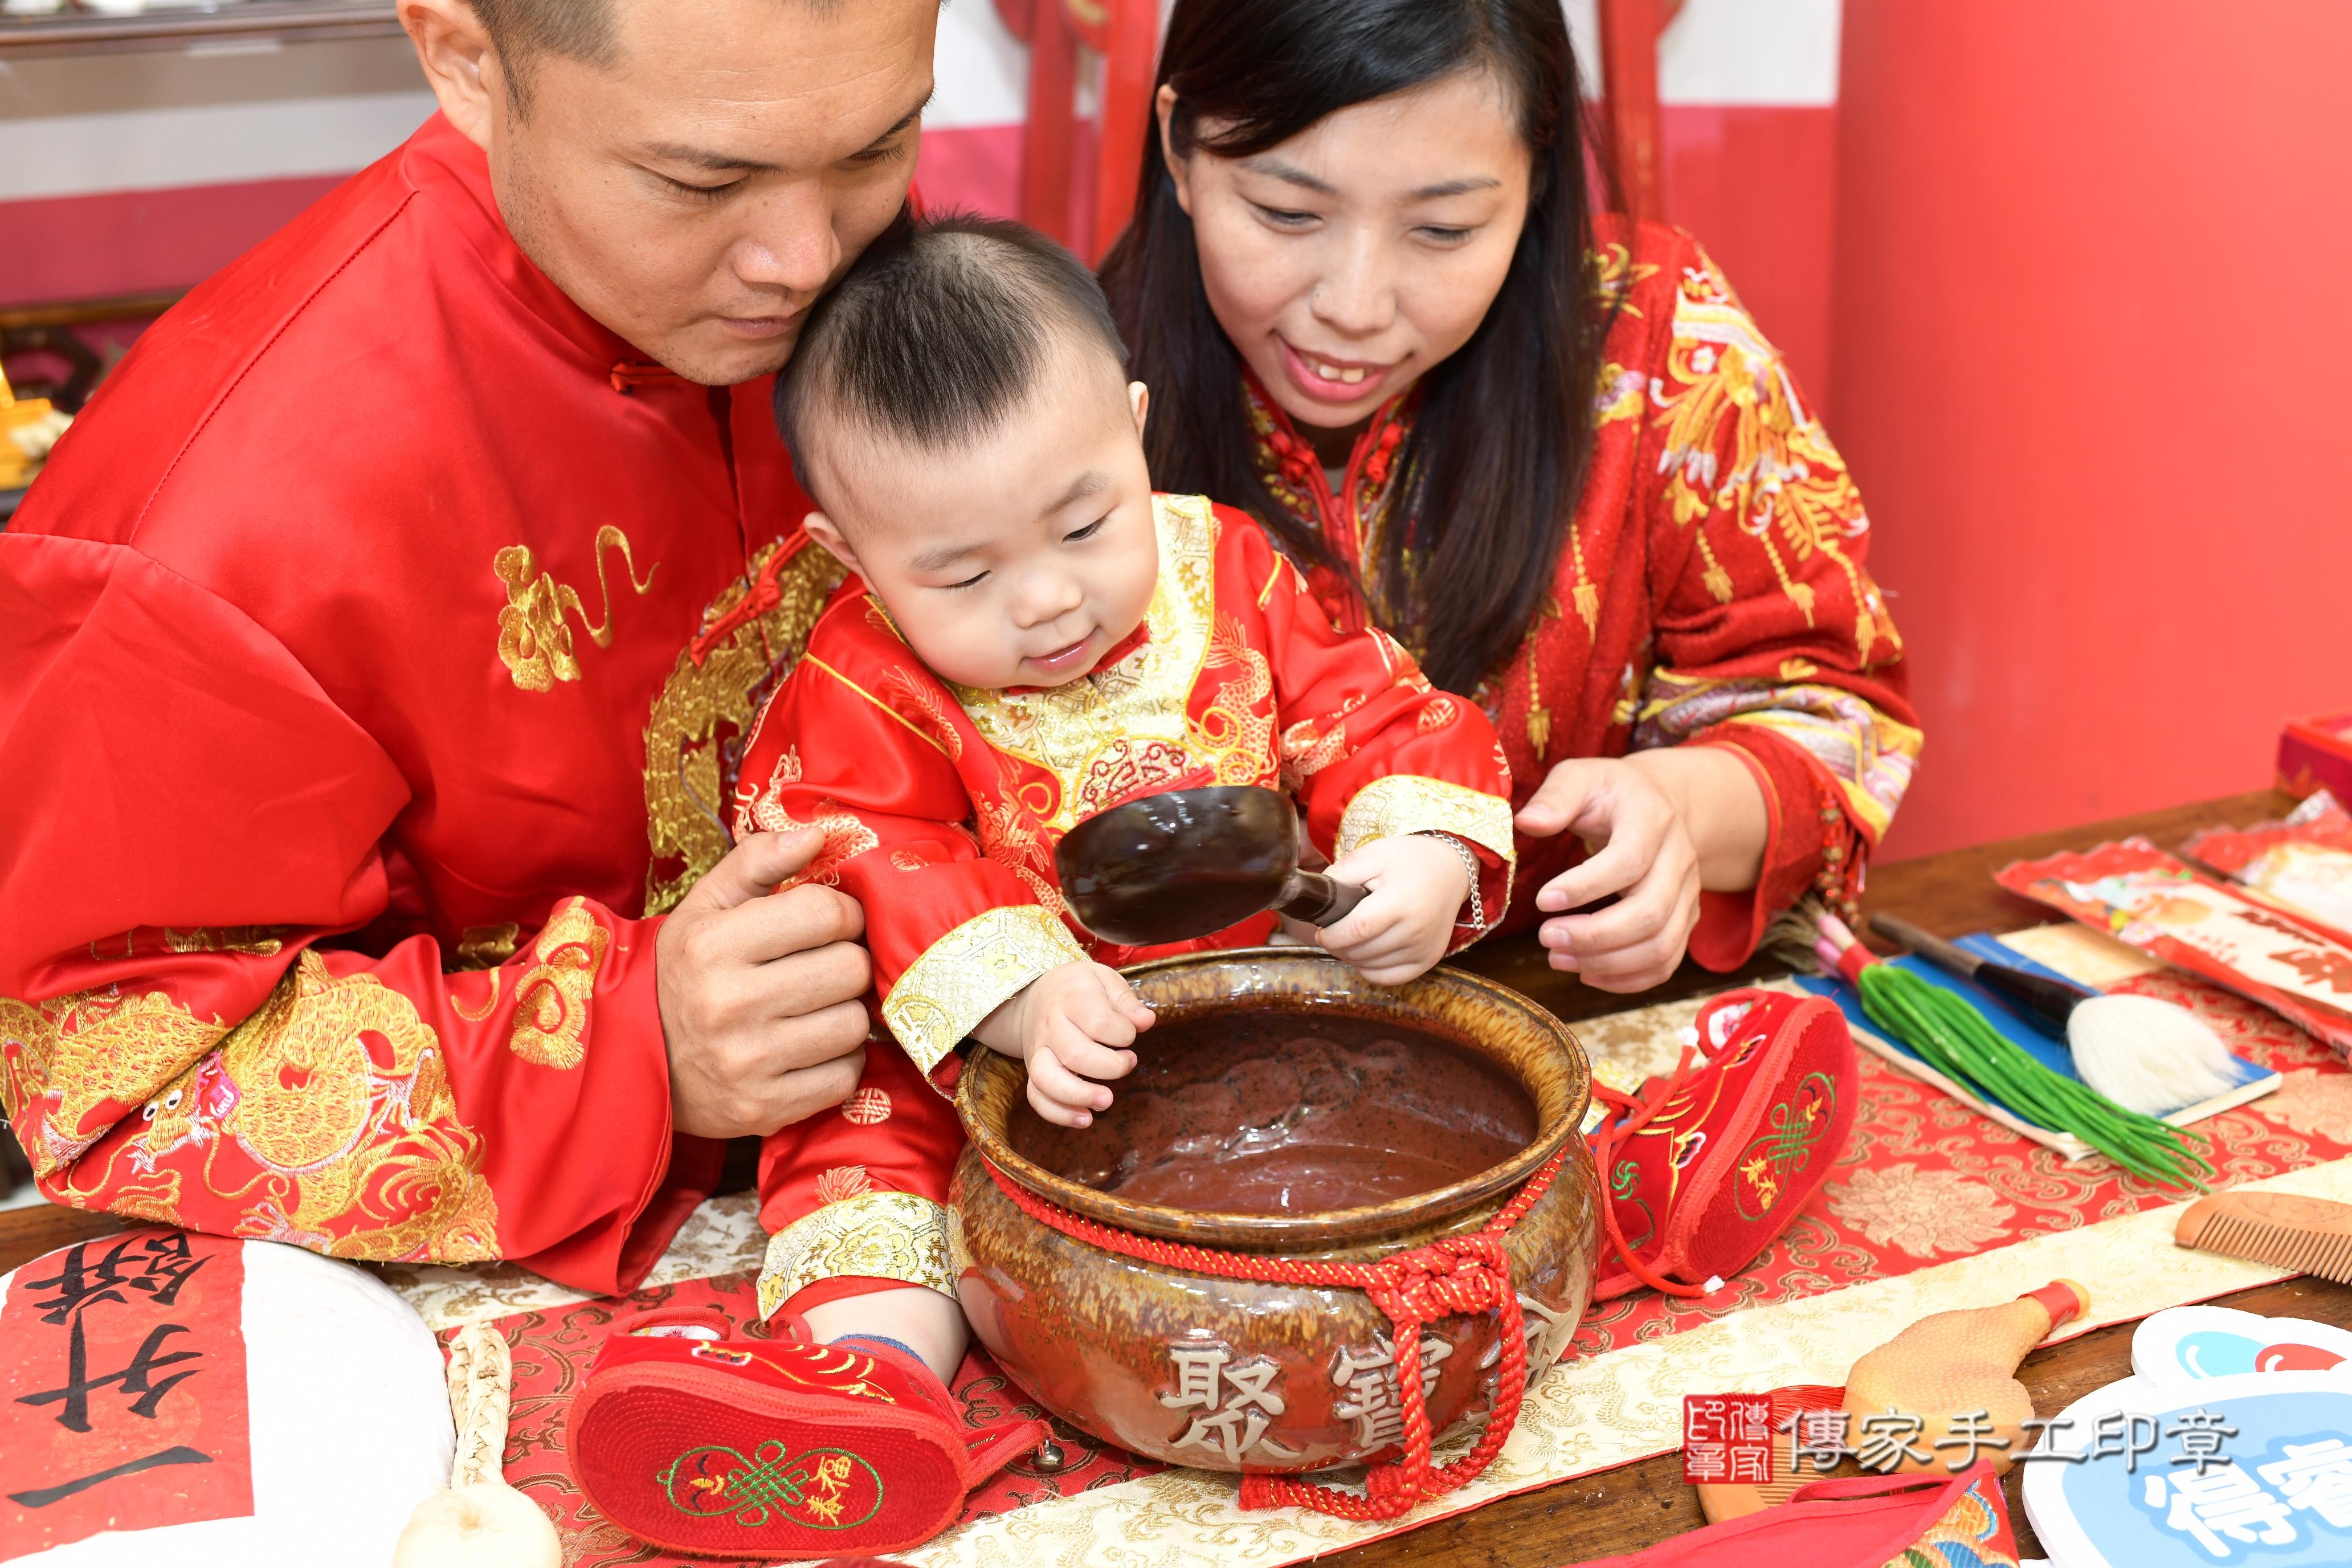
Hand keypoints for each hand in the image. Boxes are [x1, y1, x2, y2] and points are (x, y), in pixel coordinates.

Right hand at [657, 829, 874, 1138]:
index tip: (832, 922)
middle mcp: (728, 1004)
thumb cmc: (683, 973)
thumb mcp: (705, 907)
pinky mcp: (764, 1110)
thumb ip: (759, 861)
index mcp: (712, 944)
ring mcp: (747, 1063)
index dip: (843, 913)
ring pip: (854, 1023)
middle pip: (850, 968)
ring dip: (846, 1012)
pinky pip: (845, 1075)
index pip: (826, 913)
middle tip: (825, 965)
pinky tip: (809, 1048)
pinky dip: (839, 1060)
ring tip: (815, 1007)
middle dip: (847, 961)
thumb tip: (820, 833)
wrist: (634, 1062)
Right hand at [975, 961, 1152, 1128]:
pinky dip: (1058, 1113)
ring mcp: (1038, 1051)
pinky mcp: (1032, 1071)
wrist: (1034, 995)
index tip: (1130, 1034)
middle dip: (1109, 1067)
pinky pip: (1036, 1096)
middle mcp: (1050, 1026)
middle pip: (1075, 1053)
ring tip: (1106, 1101)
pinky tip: (1085, 1119)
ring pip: (1047, 1078)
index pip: (1098, 1021)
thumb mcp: (1103, 979)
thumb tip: (1146, 1021)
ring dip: (1079, 1095)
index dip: (1123, 1033)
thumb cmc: (1078, 989)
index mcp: (1071, 998)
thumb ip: (1126, 1000)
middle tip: (1128, 1063)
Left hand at [1312, 834, 1472, 985]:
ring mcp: (1424, 949)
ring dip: (1351, 956)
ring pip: (1370, 967)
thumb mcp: (1373, 854)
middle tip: (1334, 930)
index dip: (1331, 935)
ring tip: (1352, 936)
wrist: (1450, 871)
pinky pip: (1388, 978)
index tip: (1321, 930)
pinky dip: (1370, 969)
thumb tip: (1316, 897)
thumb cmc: (1409, 860)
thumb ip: (1341, 873)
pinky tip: (1367, 951)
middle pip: (1361, 952)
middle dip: (1337, 945)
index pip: (1357, 931)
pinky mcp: (1428, 960)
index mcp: (1400, 902)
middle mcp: (1415, 931)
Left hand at [1513, 757, 1700, 990]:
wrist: (1657, 803)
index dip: (1586, 887)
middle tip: (1546, 938)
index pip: (1628, 861)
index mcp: (1652, 820)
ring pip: (1661, 947)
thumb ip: (1555, 797)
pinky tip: (1586, 973)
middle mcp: (1680, 860)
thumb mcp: (1580, 777)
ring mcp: (1688, 895)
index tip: (1542, 900)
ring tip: (1558, 958)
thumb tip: (1528, 822)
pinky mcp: (1685, 921)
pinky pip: (1665, 963)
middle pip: (1650, 913)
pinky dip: (1627, 979)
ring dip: (1607, 963)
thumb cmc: (1609, 794)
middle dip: (1595, 936)